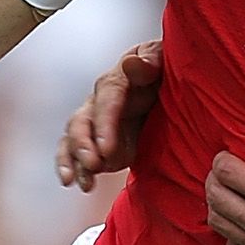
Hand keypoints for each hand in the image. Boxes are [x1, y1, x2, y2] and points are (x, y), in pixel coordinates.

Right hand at [57, 41, 163, 190]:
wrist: (171, 87)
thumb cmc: (168, 71)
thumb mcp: (165, 60)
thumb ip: (151, 61)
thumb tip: (132, 63)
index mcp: (119, 79)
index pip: (107, 98)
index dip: (104, 123)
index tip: (105, 147)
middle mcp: (101, 100)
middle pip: (83, 120)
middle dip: (84, 145)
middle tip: (93, 164)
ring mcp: (97, 122)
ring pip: (75, 139)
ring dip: (76, 161)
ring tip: (84, 182)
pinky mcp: (98, 141)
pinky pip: (77, 154)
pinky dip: (74, 168)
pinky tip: (76, 183)